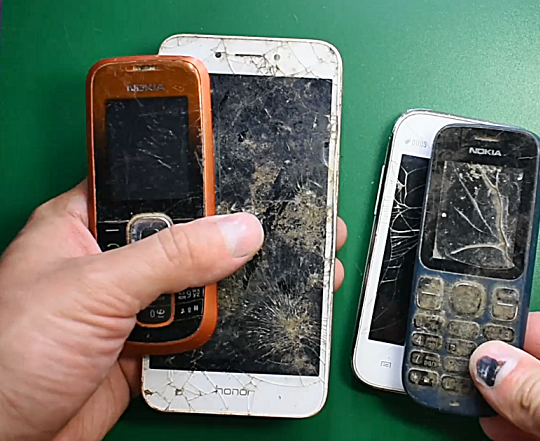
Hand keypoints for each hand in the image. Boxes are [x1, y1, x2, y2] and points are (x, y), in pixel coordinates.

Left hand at [0, 182, 346, 439]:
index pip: (149, 182)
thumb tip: (237, 232)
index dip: (194, 174)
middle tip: (270, 225)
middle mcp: (111, 261)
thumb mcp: (94, 289)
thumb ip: (169, 256)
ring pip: (197, 283)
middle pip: (184, 234)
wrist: (7, 440)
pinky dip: (218, 330)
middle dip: (223, 236)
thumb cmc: (6, 355)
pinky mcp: (148, 345)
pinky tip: (238, 320)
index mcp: (83, 224)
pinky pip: (198, 329)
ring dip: (224, 288)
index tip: (243, 167)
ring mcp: (131, 305)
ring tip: (266, 272)